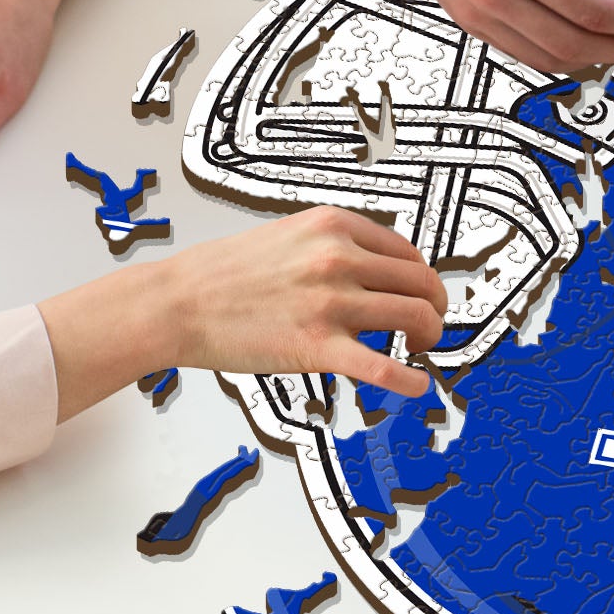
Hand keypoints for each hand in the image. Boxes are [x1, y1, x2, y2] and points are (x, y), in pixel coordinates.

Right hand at [160, 206, 448, 396]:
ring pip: (414, 317)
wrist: (178, 302)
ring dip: (428, 336)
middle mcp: (339, 258)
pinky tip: (418, 387)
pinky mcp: (317, 347)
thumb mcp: (289, 234)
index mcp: (333, 226)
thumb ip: (333, 246)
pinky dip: (409, 381)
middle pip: (421, 282)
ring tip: (419, 349)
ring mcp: (330, 302)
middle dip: (435, 307)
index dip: (422, 278)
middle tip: (430, 325)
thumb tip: (374, 269)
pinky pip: (382, 367)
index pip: (407, 252)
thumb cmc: (224, 273)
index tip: (422, 294)